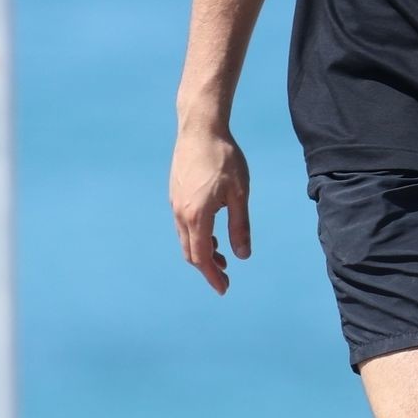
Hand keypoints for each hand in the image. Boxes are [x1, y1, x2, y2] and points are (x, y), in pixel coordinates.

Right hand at [170, 123, 251, 294]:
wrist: (200, 129)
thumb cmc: (224, 158)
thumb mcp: (239, 194)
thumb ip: (240, 226)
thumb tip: (243, 255)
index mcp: (197, 216)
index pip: (202, 257)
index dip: (212, 276)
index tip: (224, 288)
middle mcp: (181, 213)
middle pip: (191, 252)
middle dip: (207, 269)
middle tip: (225, 278)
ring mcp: (175, 204)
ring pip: (186, 239)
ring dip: (202, 252)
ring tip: (222, 259)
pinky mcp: (175, 195)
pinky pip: (183, 226)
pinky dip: (196, 237)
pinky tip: (212, 234)